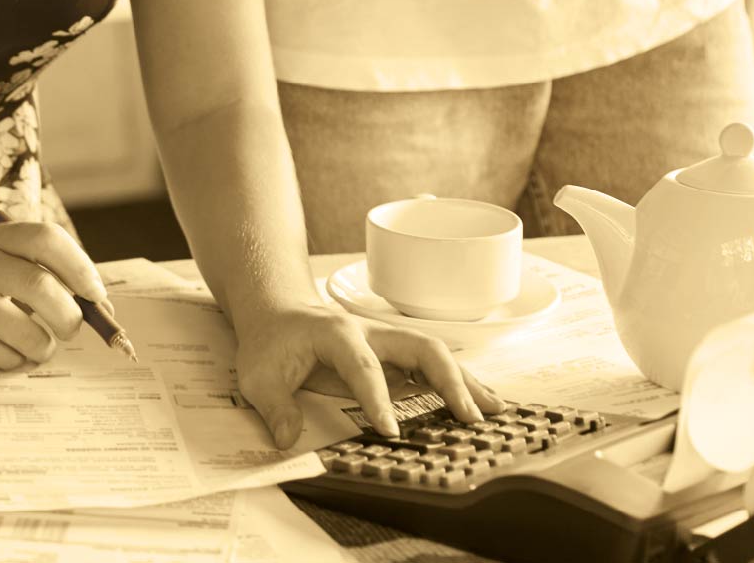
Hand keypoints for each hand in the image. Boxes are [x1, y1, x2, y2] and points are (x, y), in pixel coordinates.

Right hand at [0, 222, 99, 368]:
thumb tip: (101, 309)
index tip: (96, 294)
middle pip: (40, 287)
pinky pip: (3, 356)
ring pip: (26, 332)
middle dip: (68, 317)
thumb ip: (47, 274)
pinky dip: (17, 360)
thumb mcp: (3, 260)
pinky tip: (8, 350)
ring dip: (44, 347)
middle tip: (71, 328)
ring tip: (39, 345)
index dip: (80, 267)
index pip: (46, 239)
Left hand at [231, 299, 502, 447]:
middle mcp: (370, 331)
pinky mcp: (394, 354)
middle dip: (448, 381)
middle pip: (420, 347)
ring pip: (434, 353)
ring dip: (466, 381)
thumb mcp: (258, 375)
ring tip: (495, 411)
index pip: (364, 366)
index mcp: (337, 334)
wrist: (278, 313)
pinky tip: (479, 406)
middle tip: (470, 418)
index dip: (378, 399)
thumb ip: (275, 407)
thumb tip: (287, 440)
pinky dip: (457, 384)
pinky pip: (430, 365)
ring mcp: (386, 340)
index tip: (390, 432)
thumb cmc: (270, 343)